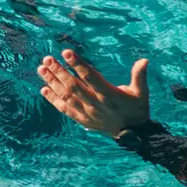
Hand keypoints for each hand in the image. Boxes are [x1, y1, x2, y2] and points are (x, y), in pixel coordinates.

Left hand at [36, 49, 150, 136]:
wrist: (133, 134)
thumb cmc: (136, 109)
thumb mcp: (141, 93)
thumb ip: (139, 76)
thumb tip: (144, 60)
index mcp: (109, 94)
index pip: (91, 77)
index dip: (78, 64)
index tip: (66, 52)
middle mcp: (96, 104)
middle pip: (74, 86)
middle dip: (59, 71)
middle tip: (47, 58)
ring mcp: (87, 113)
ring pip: (67, 96)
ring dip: (53, 83)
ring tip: (42, 69)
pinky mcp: (83, 120)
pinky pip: (65, 110)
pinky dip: (54, 100)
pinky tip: (44, 89)